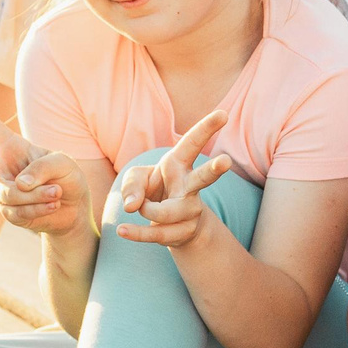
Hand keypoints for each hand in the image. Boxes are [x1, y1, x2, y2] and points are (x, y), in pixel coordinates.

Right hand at [0, 90, 87, 236]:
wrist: (74, 210)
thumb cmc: (67, 178)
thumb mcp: (64, 163)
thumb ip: (42, 167)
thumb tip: (17, 184)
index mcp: (13, 146)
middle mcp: (2, 167)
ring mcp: (2, 190)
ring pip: (9, 193)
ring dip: (37, 194)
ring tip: (56, 193)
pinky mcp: (8, 212)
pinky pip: (17, 211)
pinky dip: (39, 208)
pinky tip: (52, 206)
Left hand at [112, 110, 232, 250]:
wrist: (170, 224)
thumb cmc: (154, 190)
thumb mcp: (137, 178)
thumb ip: (131, 185)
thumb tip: (133, 205)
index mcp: (179, 164)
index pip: (193, 143)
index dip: (207, 128)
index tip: (223, 114)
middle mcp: (190, 186)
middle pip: (204, 177)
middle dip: (214, 169)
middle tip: (225, 162)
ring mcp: (191, 210)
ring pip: (170, 211)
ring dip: (149, 211)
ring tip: (139, 208)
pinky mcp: (182, 232)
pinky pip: (157, 233)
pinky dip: (137, 232)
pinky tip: (122, 230)